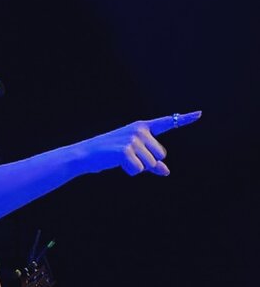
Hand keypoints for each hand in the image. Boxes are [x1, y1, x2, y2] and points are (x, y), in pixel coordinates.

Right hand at [82, 112, 200, 175]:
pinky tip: (118, 164)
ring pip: (150, 163)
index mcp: (142, 127)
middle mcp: (139, 130)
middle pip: (160, 154)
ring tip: (121, 160)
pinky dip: (130, 171)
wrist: (87, 155)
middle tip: (128, 157)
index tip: (200, 114)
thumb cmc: (110, 154)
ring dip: (137, 167)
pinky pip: (139, 169)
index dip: (185, 119)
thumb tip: (166, 171)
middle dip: (148, 161)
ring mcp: (133, 139)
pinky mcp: (125, 150)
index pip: (167, 122)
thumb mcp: (133, 154)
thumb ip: (152, 161)